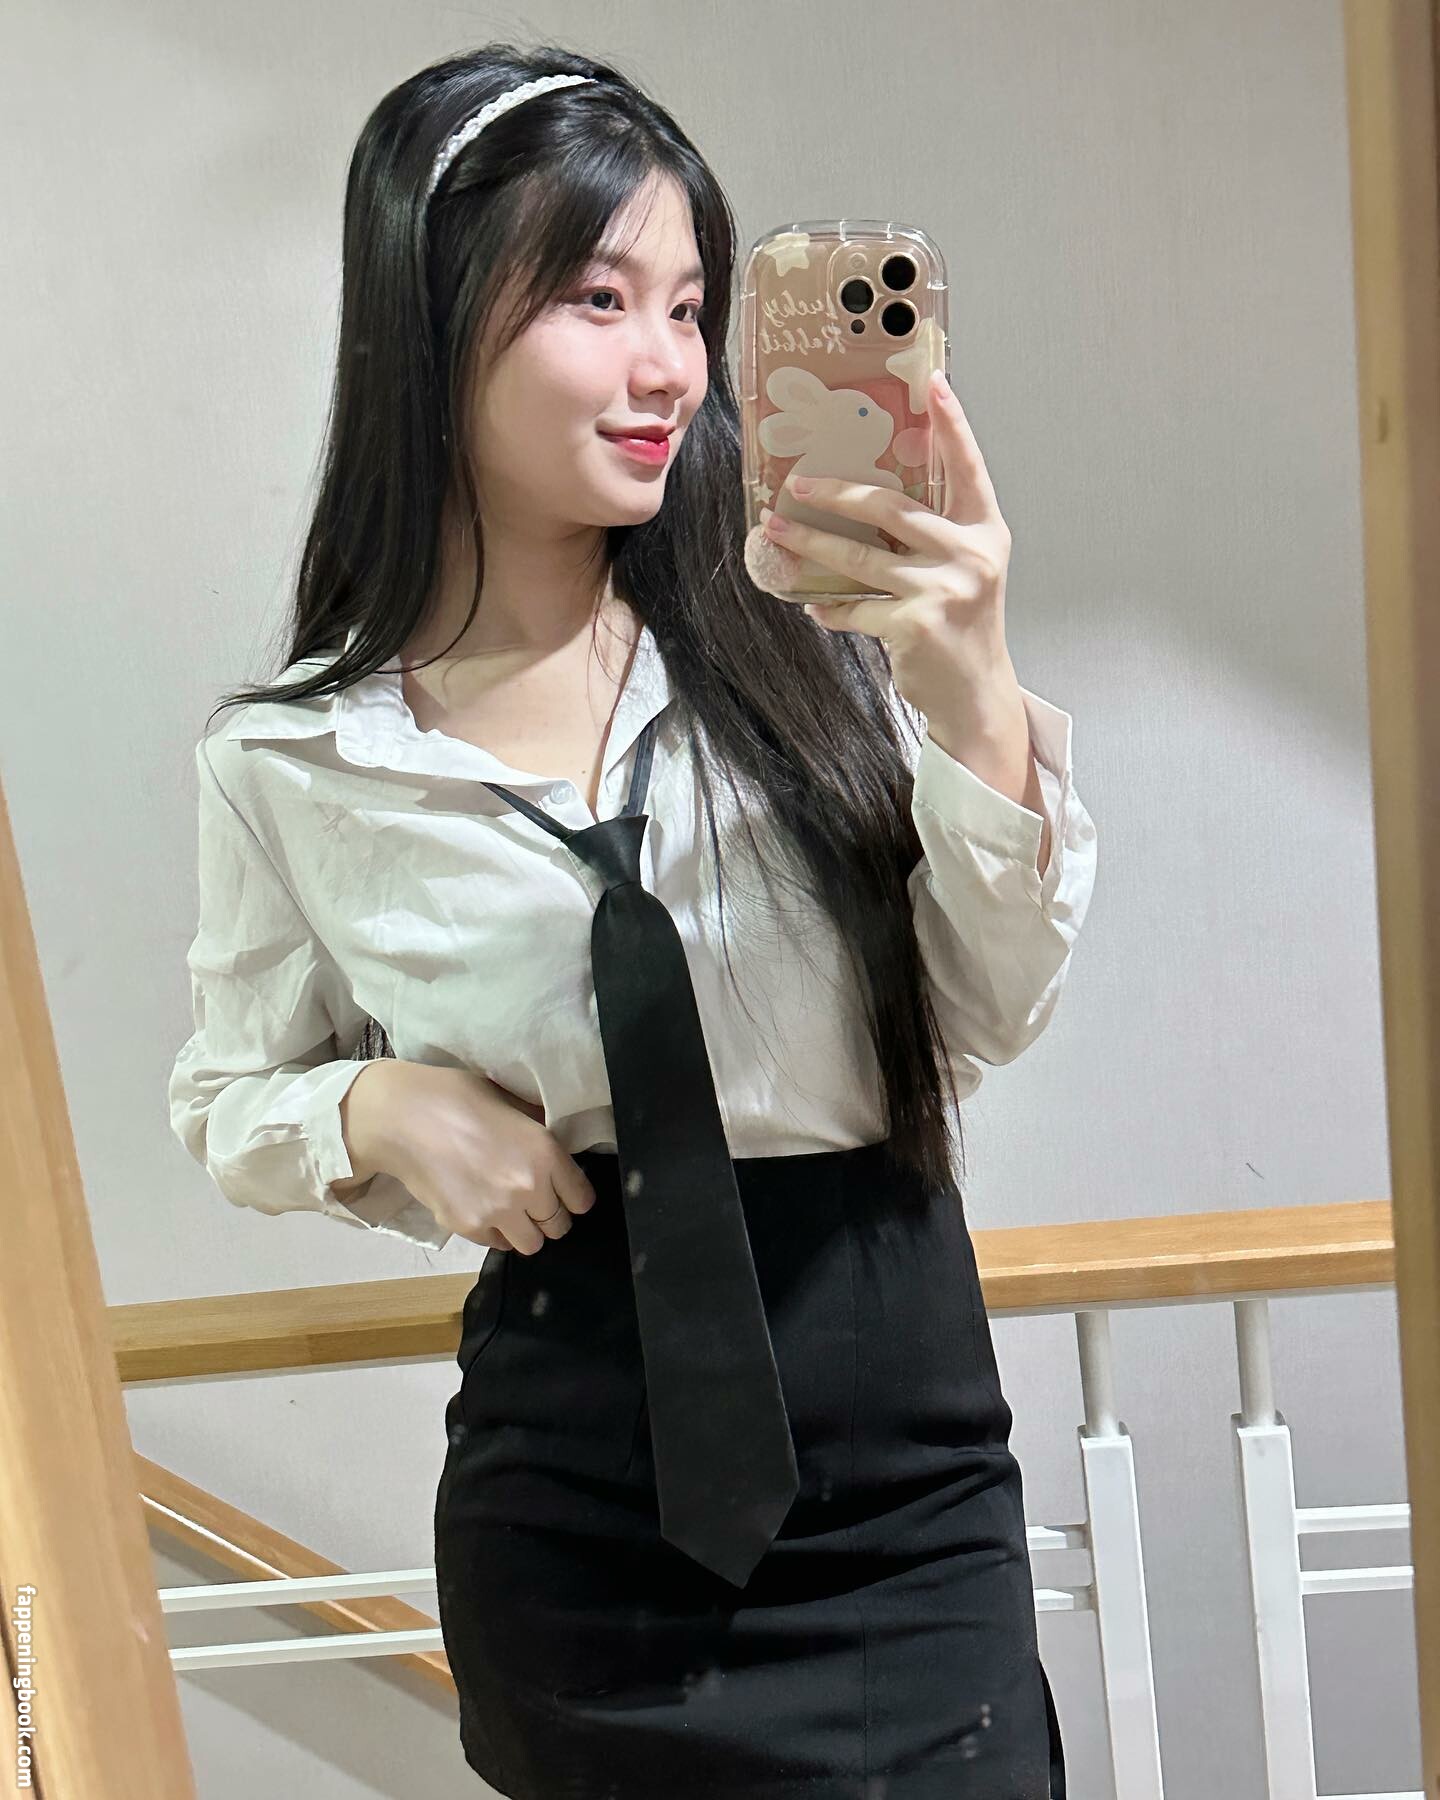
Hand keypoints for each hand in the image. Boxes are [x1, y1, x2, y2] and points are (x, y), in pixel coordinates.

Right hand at [344, 1061, 595, 1252]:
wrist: (401, 1117)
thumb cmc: (456, 1097)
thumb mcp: (510, 1102)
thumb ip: (538, 1128)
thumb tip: (556, 1144)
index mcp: (545, 1153)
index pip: (582, 1199)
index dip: (575, 1195)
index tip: (565, 1190)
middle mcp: (528, 1188)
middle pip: (559, 1226)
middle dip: (550, 1214)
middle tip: (535, 1199)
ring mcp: (497, 1213)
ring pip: (531, 1244)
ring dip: (525, 1230)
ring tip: (510, 1210)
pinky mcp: (468, 1227)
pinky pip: (496, 1243)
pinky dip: (495, 1232)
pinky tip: (483, 1208)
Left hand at [759, 369, 1014, 720]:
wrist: (976, 694)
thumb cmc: (962, 626)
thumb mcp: (964, 570)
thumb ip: (932, 534)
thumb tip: (867, 501)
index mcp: (985, 532)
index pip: (968, 468)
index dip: (954, 425)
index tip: (935, 382)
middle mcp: (969, 555)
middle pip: (891, 508)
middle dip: (836, 493)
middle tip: (796, 482)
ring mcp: (943, 589)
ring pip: (860, 557)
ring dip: (811, 544)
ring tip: (776, 531)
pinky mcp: (915, 624)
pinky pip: (855, 607)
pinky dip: (829, 608)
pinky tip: (813, 606)